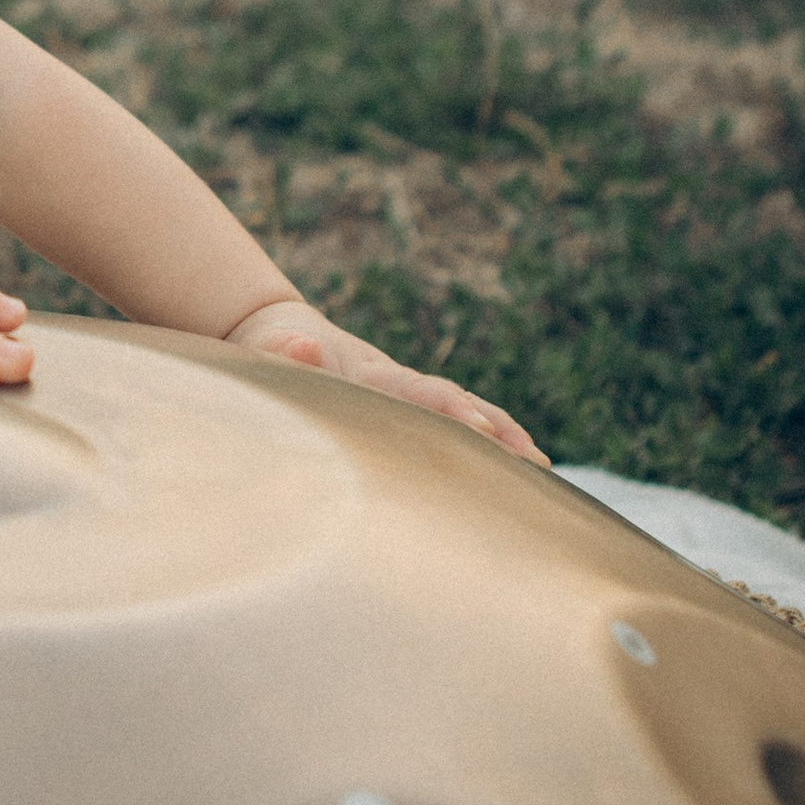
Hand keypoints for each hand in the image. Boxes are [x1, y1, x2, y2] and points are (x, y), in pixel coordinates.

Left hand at [223, 298, 544, 461]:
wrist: (277, 333)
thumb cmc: (265, 352)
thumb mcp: (263, 353)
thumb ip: (284, 352)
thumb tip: (300, 345)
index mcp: (367, 373)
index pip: (415, 392)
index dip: (447, 409)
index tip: (480, 428)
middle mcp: (397, 381)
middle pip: (454, 403)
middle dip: (494, 430)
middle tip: (533, 462)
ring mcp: (406, 395)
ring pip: (464, 411)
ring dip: (501, 437)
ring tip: (541, 471)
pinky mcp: (406, 409)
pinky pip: (452, 424)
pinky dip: (488, 443)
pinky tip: (518, 470)